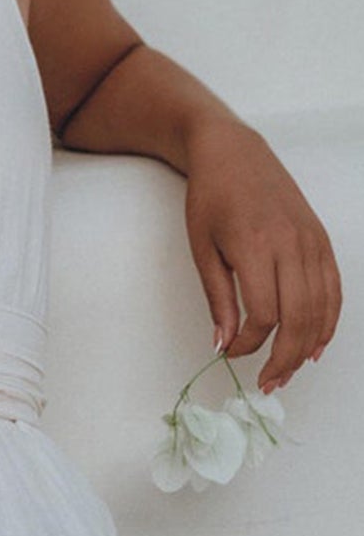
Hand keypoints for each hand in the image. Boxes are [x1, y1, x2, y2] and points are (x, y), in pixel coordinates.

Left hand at [183, 120, 342, 393]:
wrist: (233, 152)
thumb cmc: (210, 197)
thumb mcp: (202, 248)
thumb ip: (217, 298)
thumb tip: (223, 344)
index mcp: (255, 246)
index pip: (264, 314)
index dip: (250, 343)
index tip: (232, 353)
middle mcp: (290, 245)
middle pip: (298, 318)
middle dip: (284, 358)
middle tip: (269, 383)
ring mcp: (311, 241)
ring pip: (321, 308)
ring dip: (307, 346)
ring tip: (289, 370)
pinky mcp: (321, 240)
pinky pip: (334, 289)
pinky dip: (329, 321)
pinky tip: (315, 344)